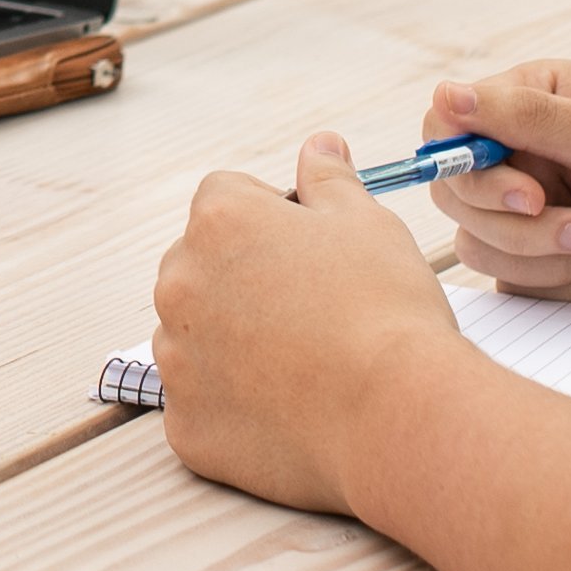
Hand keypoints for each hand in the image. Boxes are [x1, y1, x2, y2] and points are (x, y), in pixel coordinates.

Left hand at [147, 132, 465, 513]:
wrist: (395, 414)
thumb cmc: (386, 309)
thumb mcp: (367, 222)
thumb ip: (329, 179)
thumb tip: (319, 146)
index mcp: (218, 220)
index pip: (226, 198)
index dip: (274, 221)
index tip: (314, 255)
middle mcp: (178, 282)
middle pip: (202, 267)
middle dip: (246, 280)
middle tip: (314, 312)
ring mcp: (176, 359)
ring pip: (196, 336)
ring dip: (234, 343)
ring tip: (306, 365)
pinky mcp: (186, 424)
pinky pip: (202, 404)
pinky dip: (234, 405)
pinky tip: (289, 409)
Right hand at [417, 61, 570, 315]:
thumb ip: (525, 118)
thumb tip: (444, 93)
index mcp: (536, 103)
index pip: (448, 126)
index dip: (467, 166)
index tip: (524, 193)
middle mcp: (528, 155)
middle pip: (456, 195)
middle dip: (517, 225)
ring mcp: (536, 214)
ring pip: (482, 247)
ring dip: (546, 257)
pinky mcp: (551, 266)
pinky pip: (516, 287)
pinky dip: (562, 284)